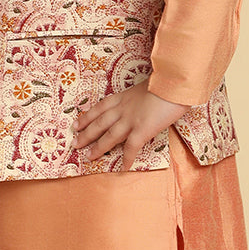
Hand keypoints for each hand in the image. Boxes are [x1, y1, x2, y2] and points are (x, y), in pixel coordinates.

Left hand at [74, 79, 188, 172]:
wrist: (173, 82)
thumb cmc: (166, 81)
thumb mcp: (147, 85)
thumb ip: (142, 95)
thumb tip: (146, 101)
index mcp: (124, 96)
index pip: (100, 108)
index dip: (87, 117)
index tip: (76, 123)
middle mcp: (123, 109)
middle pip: (99, 123)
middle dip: (86, 133)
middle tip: (75, 143)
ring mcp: (131, 120)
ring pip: (109, 136)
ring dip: (98, 147)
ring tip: (88, 156)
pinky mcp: (142, 130)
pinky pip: (131, 148)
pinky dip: (126, 159)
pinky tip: (123, 168)